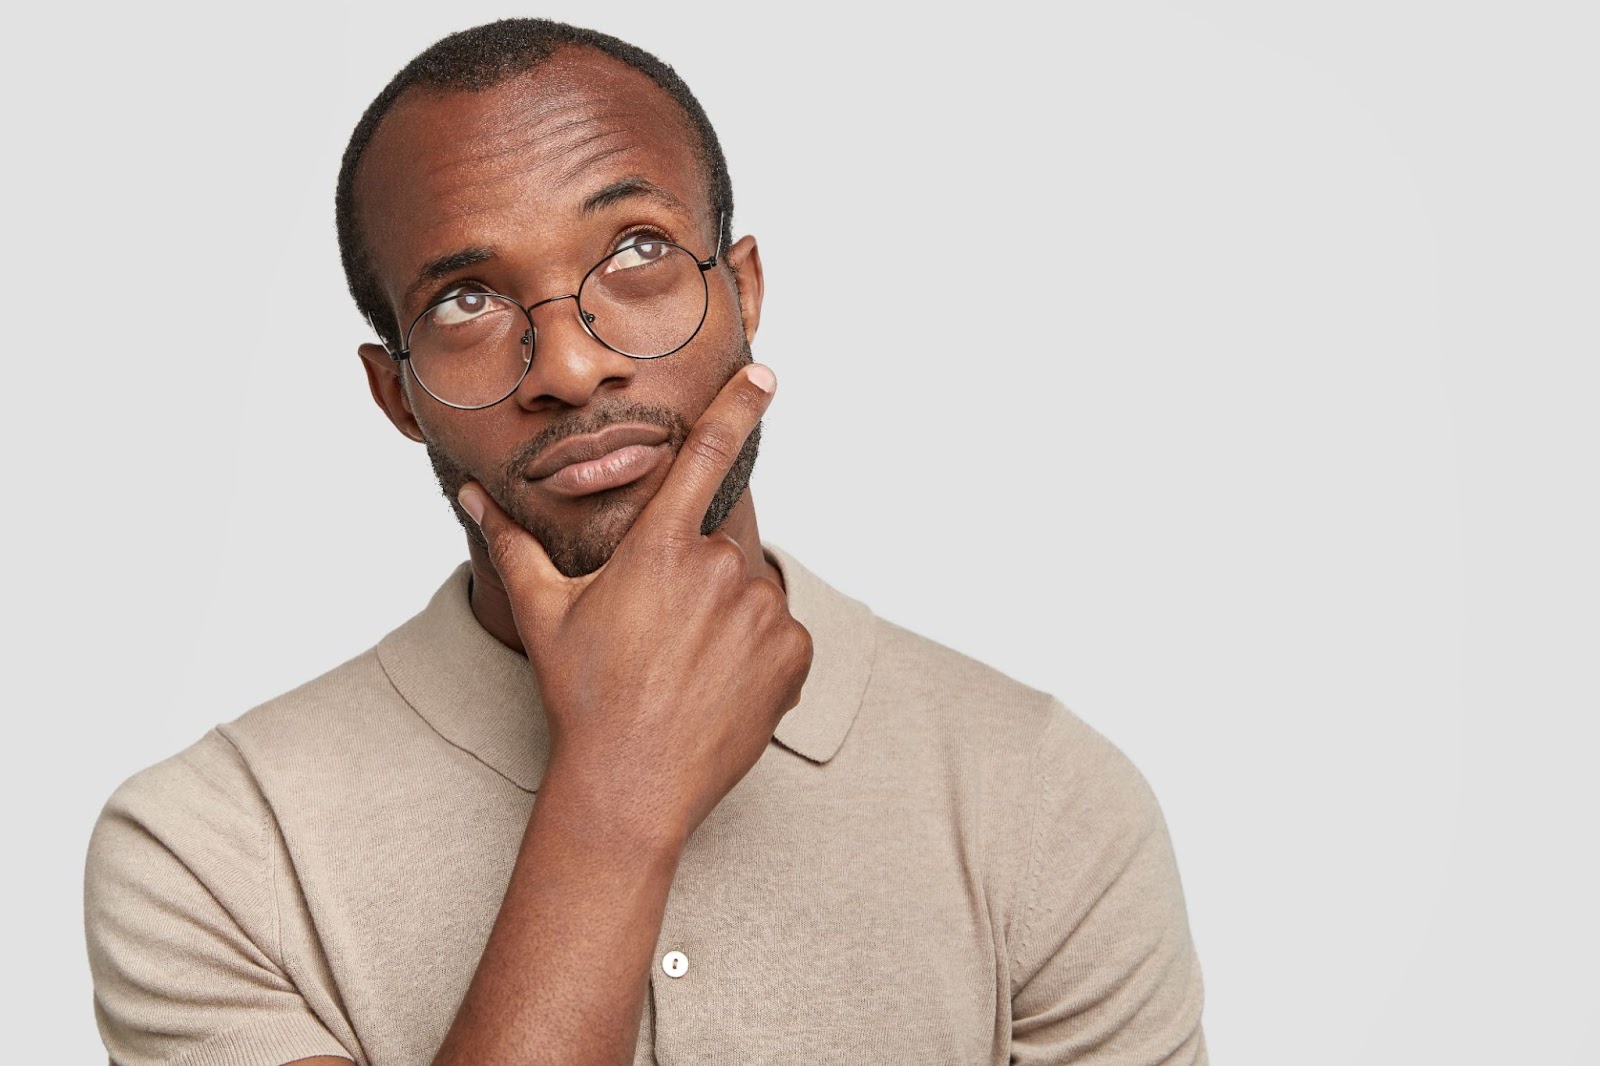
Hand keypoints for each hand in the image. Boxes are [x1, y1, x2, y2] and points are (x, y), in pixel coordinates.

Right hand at [457, 365, 812, 845]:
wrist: (630, 785)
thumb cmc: (581, 695)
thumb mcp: (543, 614)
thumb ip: (511, 543)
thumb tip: (470, 493)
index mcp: (659, 548)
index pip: (706, 455)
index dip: (738, 406)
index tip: (766, 374)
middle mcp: (720, 569)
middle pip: (715, 553)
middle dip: (692, 584)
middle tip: (656, 642)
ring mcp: (762, 613)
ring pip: (748, 596)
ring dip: (725, 621)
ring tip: (684, 673)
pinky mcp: (793, 655)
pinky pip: (780, 638)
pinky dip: (757, 657)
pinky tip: (718, 690)